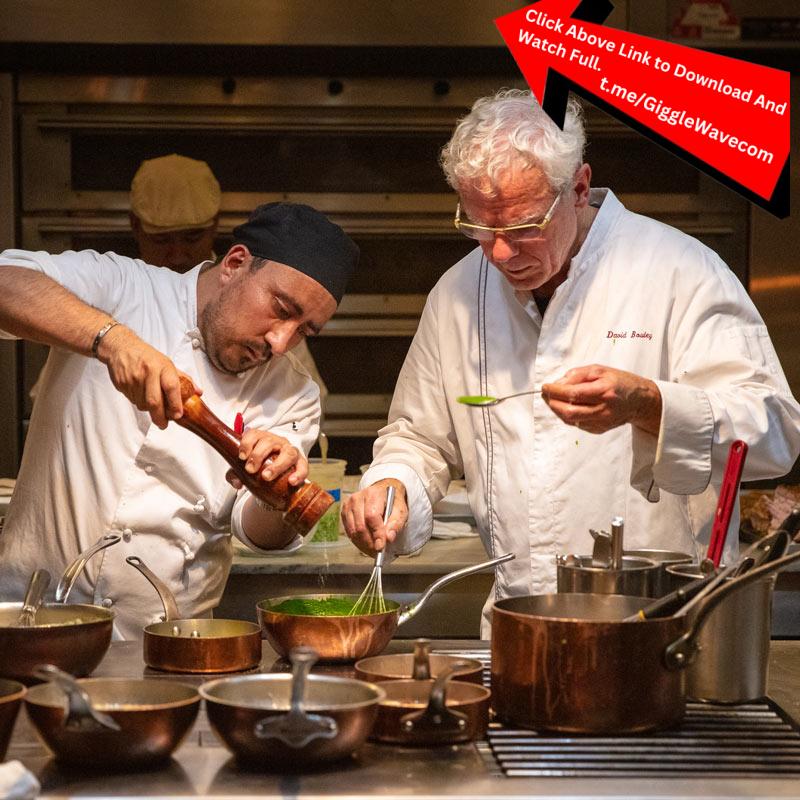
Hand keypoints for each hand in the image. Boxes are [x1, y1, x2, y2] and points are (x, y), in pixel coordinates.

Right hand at [96, 324, 191, 428]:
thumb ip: (183, 379)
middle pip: (154, 402)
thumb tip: (197, 392)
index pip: (171, 387)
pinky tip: (141, 394)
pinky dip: (140, 403)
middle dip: (160, 417)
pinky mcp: (123, 384)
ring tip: (153, 403)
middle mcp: (148, 373)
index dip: (175, 404)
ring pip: (143, 404)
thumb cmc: (147, 356)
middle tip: (164, 424)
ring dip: (149, 410)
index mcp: (162, 367)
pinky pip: (133, 401)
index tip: (178, 415)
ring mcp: (133, 379)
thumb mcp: (168, 363)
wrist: (121, 348)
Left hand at [226, 429, 306, 488]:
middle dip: (258, 455)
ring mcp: (290, 451)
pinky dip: (298, 473)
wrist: (278, 473)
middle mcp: (278, 442)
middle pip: (269, 442)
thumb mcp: (246, 467)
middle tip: (250, 470)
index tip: (241, 457)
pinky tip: (291, 481)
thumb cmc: (260, 466)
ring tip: (266, 476)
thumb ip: (236, 474)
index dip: (247, 443)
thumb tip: (237, 482)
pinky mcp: (301, 463)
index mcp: (263, 439)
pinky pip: (303, 466)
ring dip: (277, 465)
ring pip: (288, 452)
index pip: (254, 434)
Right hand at [342, 478, 407, 554]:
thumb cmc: (391, 501)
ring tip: (373, 549)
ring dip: (363, 544)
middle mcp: (358, 498)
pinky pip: (349, 532)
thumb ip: (396, 524)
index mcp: (373, 493)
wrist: (382, 492)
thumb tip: (388, 537)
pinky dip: (358, 541)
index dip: (376, 533)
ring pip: (353, 531)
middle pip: (360, 526)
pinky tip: (366, 543)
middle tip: (378, 551)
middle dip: (370, 542)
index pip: (372, 517)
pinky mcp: (344, 512)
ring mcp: (349, 505)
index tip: (381, 546)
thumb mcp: (400, 510)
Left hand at [542, 364, 661, 435]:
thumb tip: (558, 382)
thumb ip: (578, 374)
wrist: (639, 401)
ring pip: (570, 420)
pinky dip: (567, 415)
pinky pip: (576, 424)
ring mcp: (601, 422)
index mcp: (604, 391)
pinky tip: (567, 406)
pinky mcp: (599, 429)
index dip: (555, 391)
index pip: (573, 393)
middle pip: (569, 411)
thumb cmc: (619, 382)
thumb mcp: (600, 370)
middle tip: (546, 393)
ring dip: (557, 409)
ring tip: (553, 399)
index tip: (546, 386)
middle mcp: (603, 409)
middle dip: (552, 402)